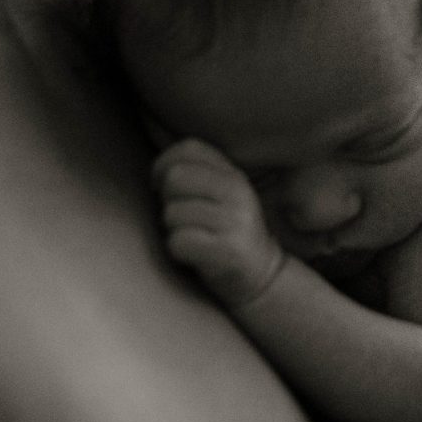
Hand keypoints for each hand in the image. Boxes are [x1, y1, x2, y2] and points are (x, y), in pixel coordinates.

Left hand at [152, 139, 284, 306]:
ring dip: (172, 229)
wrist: (262, 273)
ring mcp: (234, 220)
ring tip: (192, 235)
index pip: (189, 149)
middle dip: (167, 199)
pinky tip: (193, 252)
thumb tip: (159, 170)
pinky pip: (178, 242)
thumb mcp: (222, 194)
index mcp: (233, 173)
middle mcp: (237, 191)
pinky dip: (177, 249)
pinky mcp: (227, 251)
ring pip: (172, 212)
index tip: (160, 186)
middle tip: (180, 215)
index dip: (163, 164)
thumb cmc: (226, 230)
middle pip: (175, 178)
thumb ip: (198, 173)